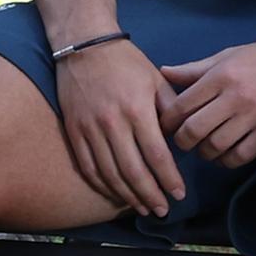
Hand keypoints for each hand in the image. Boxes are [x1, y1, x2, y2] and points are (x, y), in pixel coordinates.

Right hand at [52, 38, 185, 218]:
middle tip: (163, 210)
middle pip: (132, 170)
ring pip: (109, 173)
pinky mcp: (73, 130)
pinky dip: (101, 185)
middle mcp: (112, 123)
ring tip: (142, 208)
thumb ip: (171, 110)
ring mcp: (89, 129)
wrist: (84, 46)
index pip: (156, 155)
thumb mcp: (157, 80)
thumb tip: (181, 140)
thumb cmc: (126, 63)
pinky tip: (114, 194)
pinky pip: (87, 165)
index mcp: (137, 110)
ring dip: (127, 195)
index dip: (168, 179)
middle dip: (150, 195)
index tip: (179, 194)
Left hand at [160, 38, 255, 168]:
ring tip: (204, 147)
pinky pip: (241, 156)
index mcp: (221, 76)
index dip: (167, 121)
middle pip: (194, 130)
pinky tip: (224, 154)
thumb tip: (164, 72)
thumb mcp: (229, 55)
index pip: (181, 106)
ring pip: (216, 146)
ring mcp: (254, 117)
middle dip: (182, 141)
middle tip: (182, 142)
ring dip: (204, 152)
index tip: (166, 127)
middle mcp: (235, 98)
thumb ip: (195, 69)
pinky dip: (227, 160)